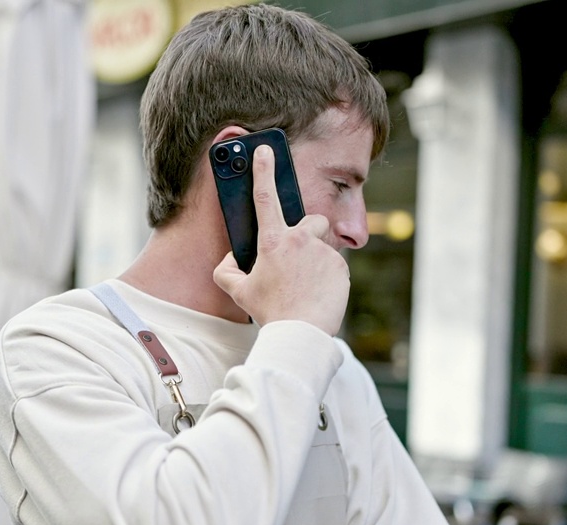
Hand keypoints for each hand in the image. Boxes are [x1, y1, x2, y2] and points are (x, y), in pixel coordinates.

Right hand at [213, 144, 349, 334]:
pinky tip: (318, 295)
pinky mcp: (341, 268)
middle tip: (299, 258)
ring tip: (306, 288)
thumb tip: (228, 259)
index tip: (264, 150)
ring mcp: (323, 253)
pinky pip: (335, 268)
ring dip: (316, 262)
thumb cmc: (269, 312)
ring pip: (323, 249)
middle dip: (308, 234)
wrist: (299, 333)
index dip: (263, 170)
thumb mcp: (239, 292)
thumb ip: (226, 271)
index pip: (264, 198)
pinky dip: (328, 279)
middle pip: (311, 221)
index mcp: (272, 242)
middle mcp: (300, 241)